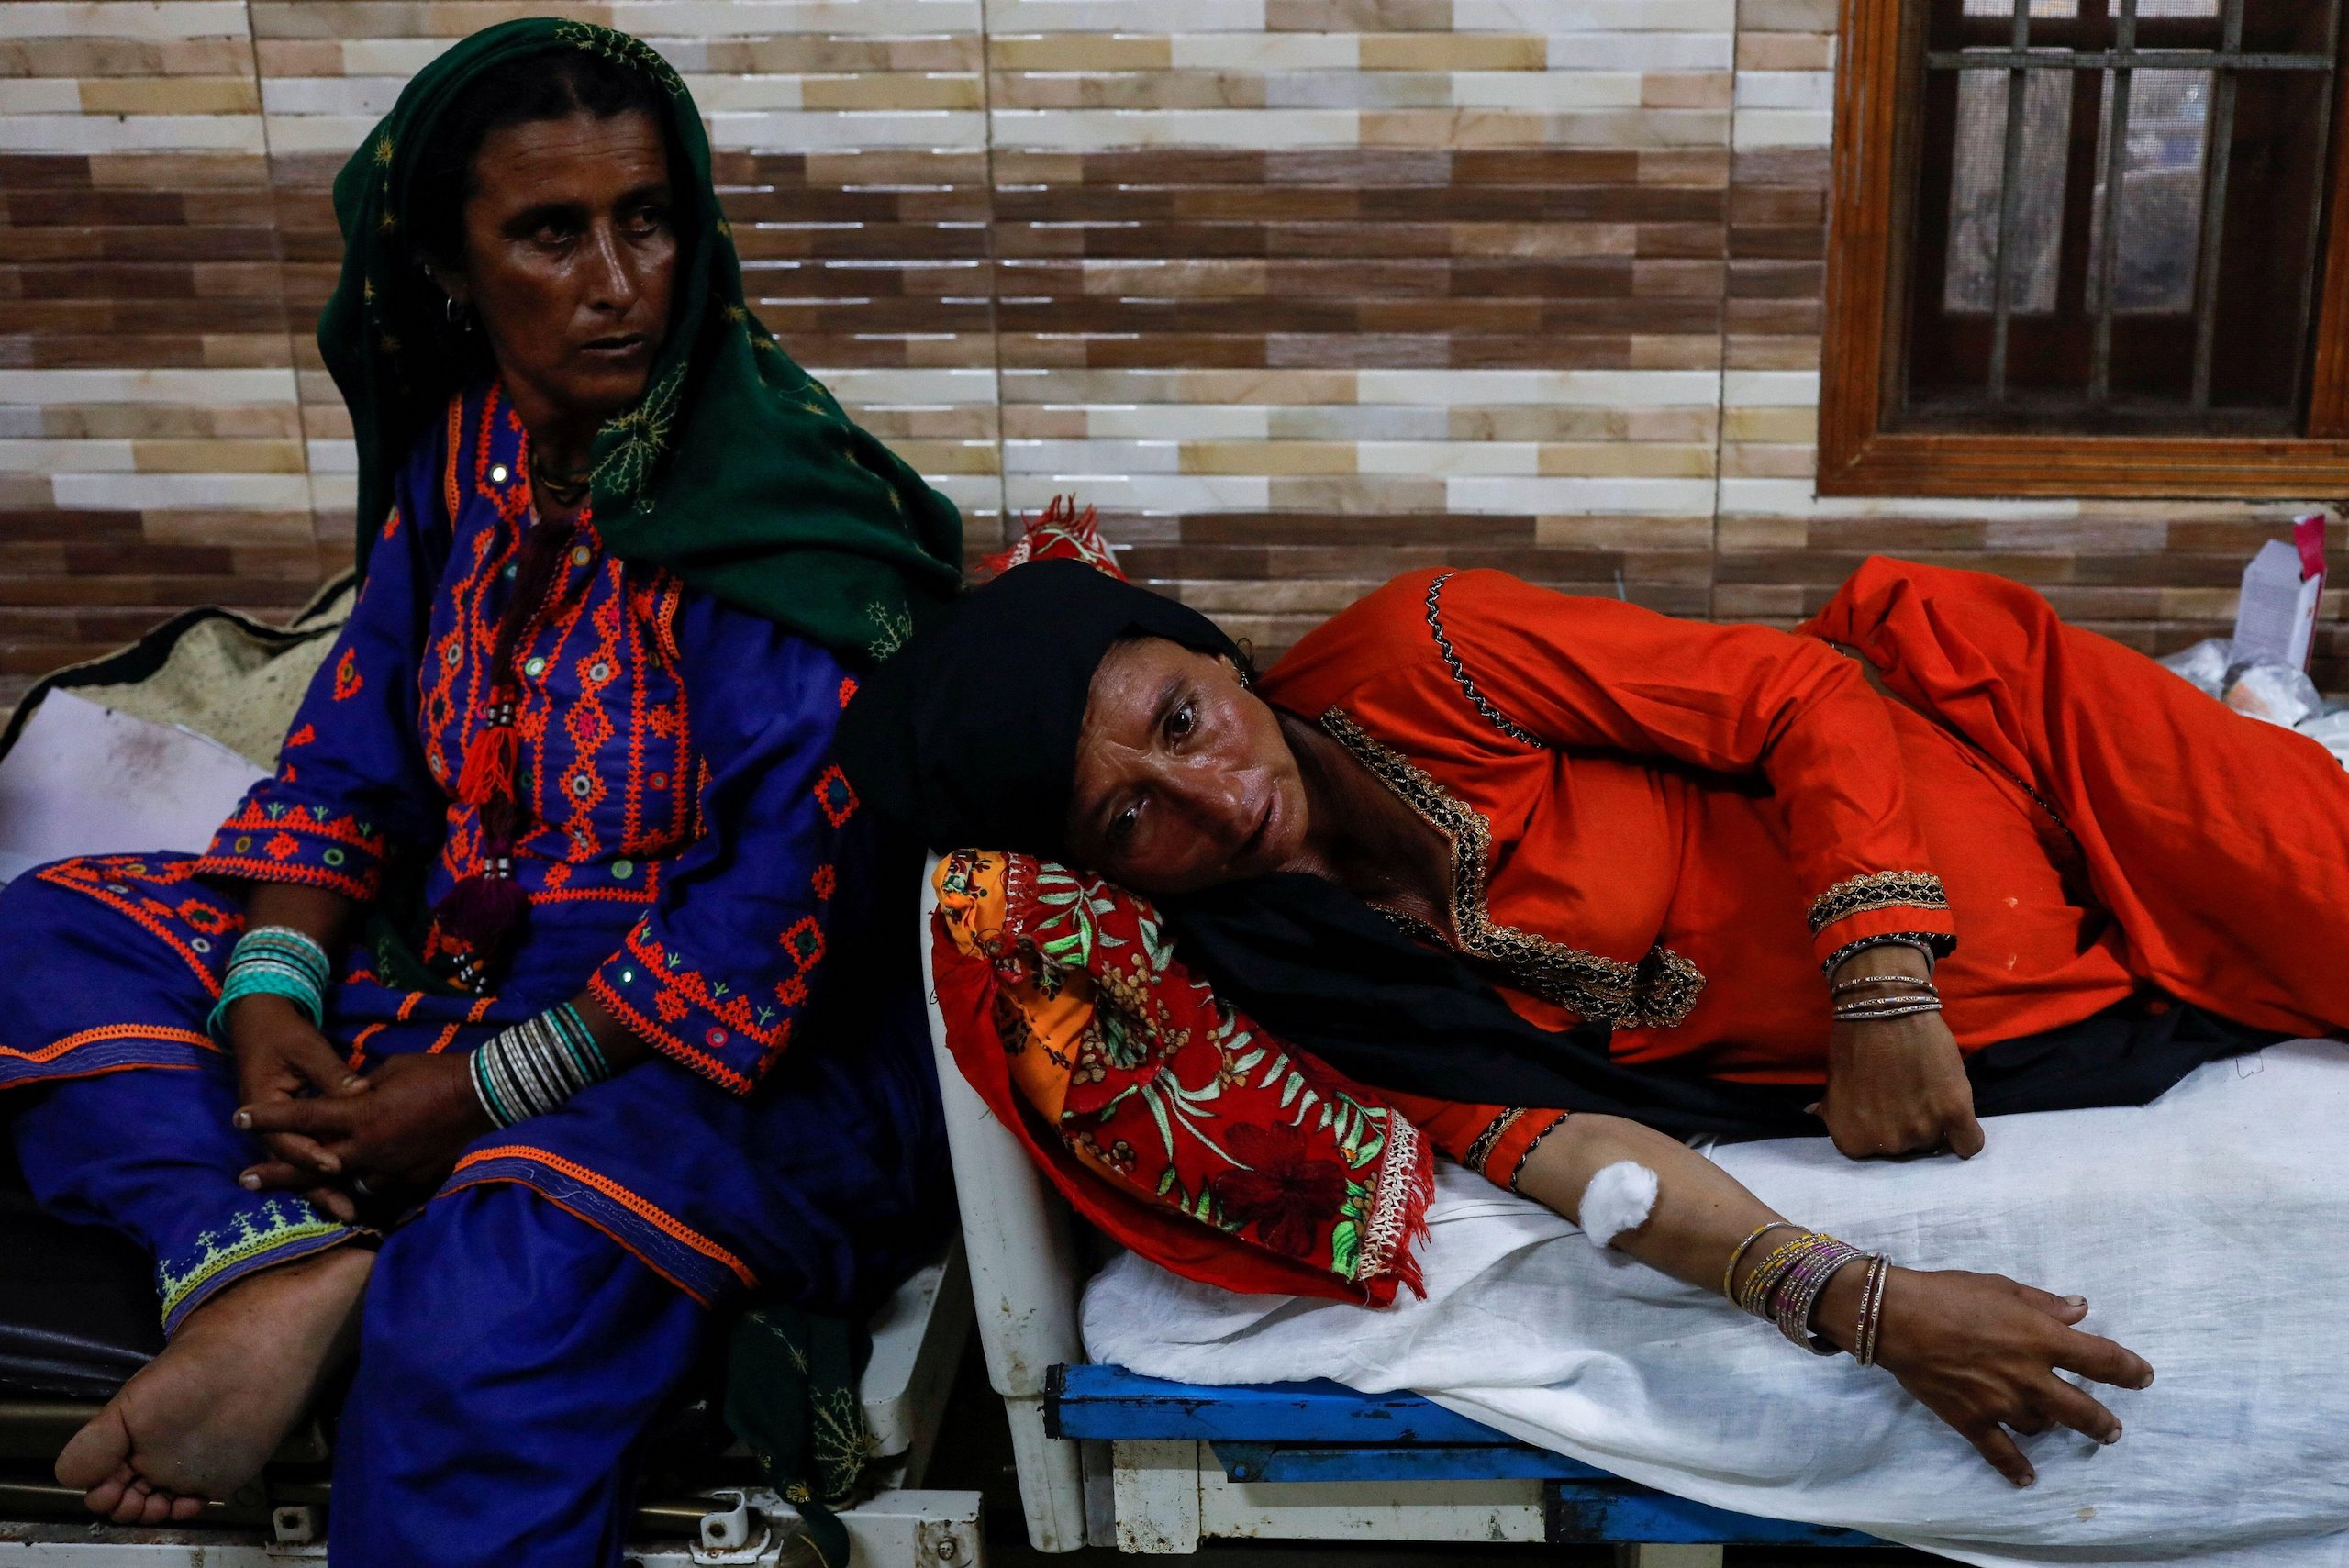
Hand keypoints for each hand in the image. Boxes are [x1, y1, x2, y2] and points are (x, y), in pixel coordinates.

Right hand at [228, 994, 369, 1220]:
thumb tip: (360, 1095)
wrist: (259, 1024)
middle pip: (292, 1164)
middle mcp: (264, 1126)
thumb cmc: (283, 1034)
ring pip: (299, 1165)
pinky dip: (322, 1172)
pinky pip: (304, 1155)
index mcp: (261, 1104)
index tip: (335, 1164)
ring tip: (350, 1212)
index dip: (310, 1154)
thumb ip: (331, 1075)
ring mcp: (275, 1130)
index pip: (284, 1140)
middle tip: (348, 1212)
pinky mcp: (289, 1130)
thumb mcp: (307, 1049)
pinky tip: (346, 1188)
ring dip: (322, 1188)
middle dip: (318, 1189)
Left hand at [236, 1054, 492, 1215]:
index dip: (268, 1117)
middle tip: (245, 1179)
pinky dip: (361, 1192)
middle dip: (276, 1172)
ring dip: (316, 1188)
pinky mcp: (409, 1179)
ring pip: (341, 1184)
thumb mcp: (388, 1070)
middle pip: (310, 1164)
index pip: (303, 1117)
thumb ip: (359, 1089)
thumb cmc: (434, 1072)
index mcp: (358, 1114)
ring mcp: (387, 1167)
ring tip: (294, 1193)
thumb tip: (346, 1098)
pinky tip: (350, 1197)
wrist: (482, 1096)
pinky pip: (377, 1190)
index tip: (239, 1119)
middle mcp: (366, 1147)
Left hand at [1815, 944, 1980, 1158]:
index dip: (1882, 1129)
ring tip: (1927, 1090)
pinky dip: (1966, 1135)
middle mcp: (1886, 1144)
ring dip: (1935, 1124)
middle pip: (1908, 1151)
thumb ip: (1834, 1112)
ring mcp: (1921, 1130)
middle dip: (1907, 1126)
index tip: (1884, 1109)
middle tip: (1906, 1095)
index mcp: (1852, 1141)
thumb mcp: (1833, 1085)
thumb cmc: (1854, 1042)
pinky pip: (1970, 1143)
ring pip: (1937, 1143)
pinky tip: (1958, 1117)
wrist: (1884, 1007)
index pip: (1877, 1154)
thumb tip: (1818, 1117)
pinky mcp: (1954, 1112)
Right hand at [1855, 1267, 2153, 1486]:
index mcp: (2041, 1338)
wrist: (1895, 1318)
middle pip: (2082, 1409)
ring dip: (2052, 1427)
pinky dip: (2016, 1468)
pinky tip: (2027, 1478)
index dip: (2129, 1370)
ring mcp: (2002, 1402)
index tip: (2143, 1377)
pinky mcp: (1973, 1420)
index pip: (2101, 1359)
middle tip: (2112, 1431)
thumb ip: (2044, 1303)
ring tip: (2053, 1426)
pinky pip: (2001, 1453)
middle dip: (2103, 1423)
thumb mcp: (2001, 1286)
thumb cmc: (1949, 1293)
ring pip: (2042, 1427)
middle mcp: (2029, 1376)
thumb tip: (2080, 1309)